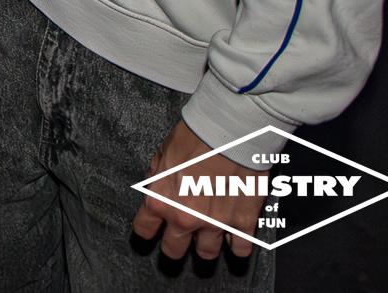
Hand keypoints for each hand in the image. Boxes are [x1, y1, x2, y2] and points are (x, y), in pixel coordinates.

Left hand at [132, 120, 264, 261]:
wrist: (230, 132)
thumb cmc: (195, 137)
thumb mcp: (163, 153)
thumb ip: (158, 176)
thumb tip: (156, 184)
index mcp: (160, 200)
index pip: (144, 229)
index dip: (147, 230)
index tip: (151, 230)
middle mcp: (185, 218)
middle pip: (173, 250)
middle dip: (174, 247)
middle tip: (178, 242)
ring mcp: (215, 224)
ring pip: (207, 255)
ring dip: (206, 248)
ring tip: (207, 240)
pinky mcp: (243, 223)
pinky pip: (240, 248)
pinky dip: (238, 246)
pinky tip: (235, 240)